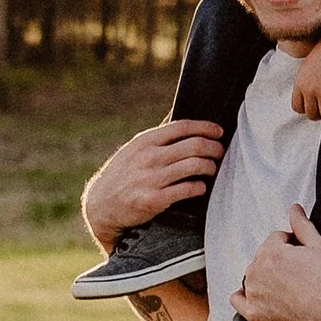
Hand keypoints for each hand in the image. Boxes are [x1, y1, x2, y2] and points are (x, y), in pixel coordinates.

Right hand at [81, 119, 225, 249]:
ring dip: (210, 166)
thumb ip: (156, 135)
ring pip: (194, 165)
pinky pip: (186, 189)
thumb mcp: (134, 149)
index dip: (205, 127)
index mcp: (146, 141)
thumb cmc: (123, 174)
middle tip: (220, 152)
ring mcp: (151, 178)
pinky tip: (200, 187)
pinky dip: (199, 187)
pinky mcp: (154, 200)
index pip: (183, 127)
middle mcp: (149, 157)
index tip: (219, 132)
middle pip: (194, 145)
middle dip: (214, 148)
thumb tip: (176, 114)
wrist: (101, 205)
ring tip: (212, 169)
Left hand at [233, 203, 320, 320]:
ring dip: (265, 278)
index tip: (301, 256)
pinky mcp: (253, 314)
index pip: (276, 239)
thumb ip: (302, 226)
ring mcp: (253, 293)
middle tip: (298, 273)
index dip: (291, 245)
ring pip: (253, 276)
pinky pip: (238, 299)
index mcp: (270, 252)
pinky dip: (245, 296)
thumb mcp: (319, 247)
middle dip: (278, 261)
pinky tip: (261, 296)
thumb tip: (294, 209)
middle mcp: (256, 271)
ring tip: (288, 288)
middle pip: (263, 257)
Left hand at [290, 37, 320, 122]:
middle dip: (318, 113)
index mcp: (299, 82)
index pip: (296, 107)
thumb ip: (307, 85)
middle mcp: (306, 88)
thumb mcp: (309, 69)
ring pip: (319, 115)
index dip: (307, 108)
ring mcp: (317, 90)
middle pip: (309, 113)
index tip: (316, 106)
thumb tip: (311, 101)